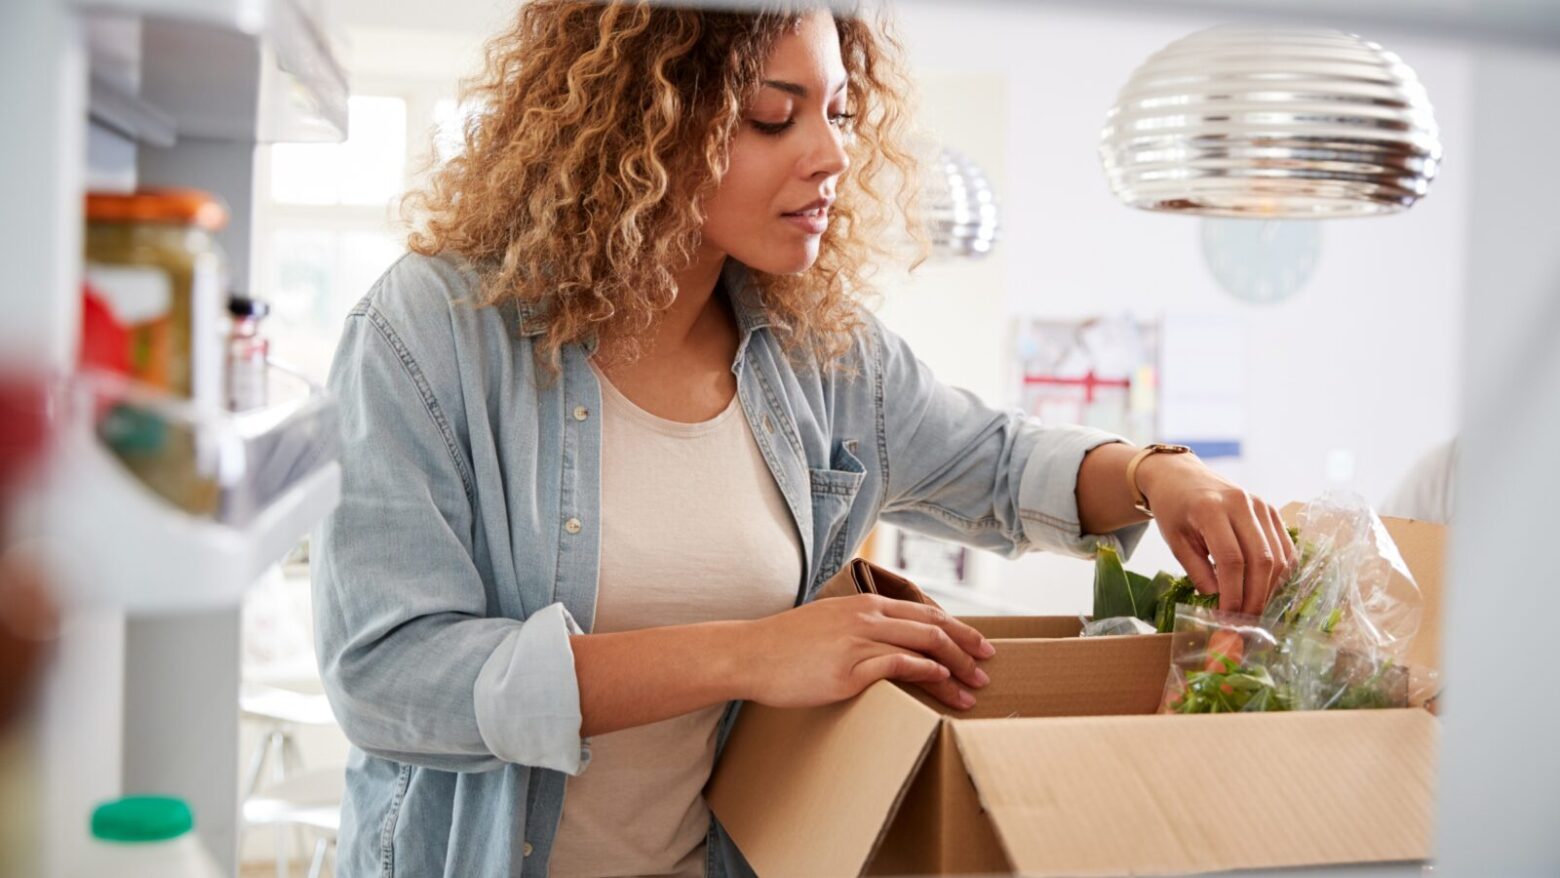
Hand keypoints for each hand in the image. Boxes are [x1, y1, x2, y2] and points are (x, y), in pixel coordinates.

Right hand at [736, 594, 994, 710]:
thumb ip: (861, 626)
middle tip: (986, 668)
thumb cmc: (786, 644)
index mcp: (865, 604)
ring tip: (972, 691)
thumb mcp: (830, 622)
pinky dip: (925, 672)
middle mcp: (866, 617)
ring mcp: (858, 641)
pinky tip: (940, 683)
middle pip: (933, 627)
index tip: (979, 646)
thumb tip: (888, 641)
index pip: (925, 612)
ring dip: (954, 669)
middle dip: (967, 648)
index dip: (959, 629)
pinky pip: (897, 665)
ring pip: (923, 646)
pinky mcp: (847, 670)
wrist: (749, 654)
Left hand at [1136, 454, 1295, 615]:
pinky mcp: (1272, 511)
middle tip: (1243, 623)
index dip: (1232, 594)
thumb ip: (1199, 574)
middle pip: (1261, 560)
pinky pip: (1285, 549)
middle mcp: (1242, 503)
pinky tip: (1264, 590)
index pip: (1231, 560)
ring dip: (1268, 590)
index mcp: (1211, 509)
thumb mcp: (1176, 543)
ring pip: (1278, 557)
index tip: (1226, 619)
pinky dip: (1279, 575)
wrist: (1181, 478)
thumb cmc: (1174, 511)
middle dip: (1254, 598)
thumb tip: (1220, 607)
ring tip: (1252, 611)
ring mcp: (1262, 505)